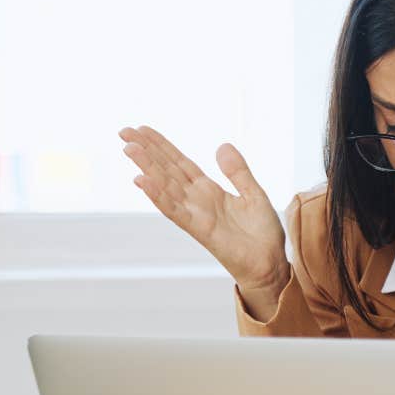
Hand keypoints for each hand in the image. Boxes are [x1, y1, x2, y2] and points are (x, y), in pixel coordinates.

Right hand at [118, 125, 287, 289]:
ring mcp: (196, 215)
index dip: (161, 146)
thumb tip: (222, 145)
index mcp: (209, 190)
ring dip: (147, 168)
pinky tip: (143, 181)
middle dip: (146, 151)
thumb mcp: (254, 193)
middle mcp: (198, 201)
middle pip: (167, 171)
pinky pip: (175, 211)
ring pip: (166, 187)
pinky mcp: (200, 230)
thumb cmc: (262, 235)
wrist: (271, 264)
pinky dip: (159, 196)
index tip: (142, 130)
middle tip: (124, 132)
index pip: (180, 163)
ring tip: (129, 149)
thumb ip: (238, 171)